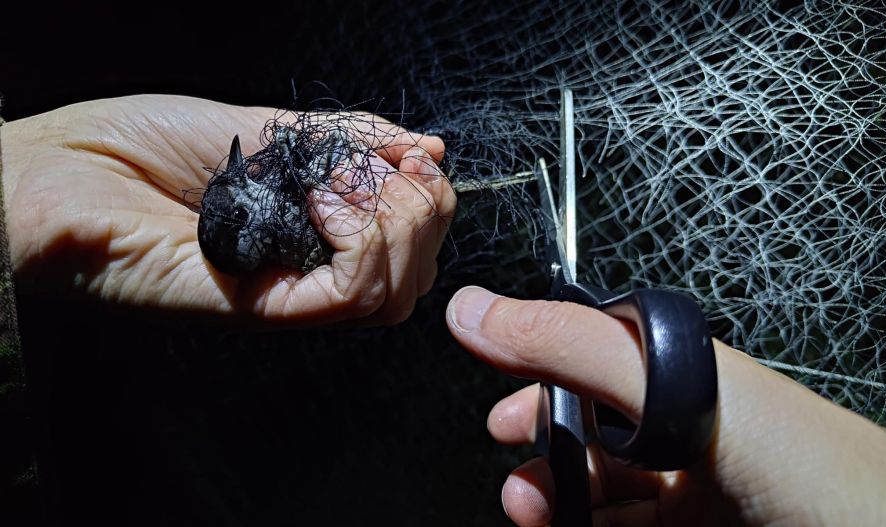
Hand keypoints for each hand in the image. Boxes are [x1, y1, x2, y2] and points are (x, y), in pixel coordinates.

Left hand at [0, 95, 454, 326]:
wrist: (54, 171)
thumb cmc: (138, 147)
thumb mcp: (267, 126)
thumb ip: (346, 142)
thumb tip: (424, 149)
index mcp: (313, 237)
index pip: (412, 246)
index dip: (429, 200)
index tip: (410, 158)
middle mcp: (305, 274)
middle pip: (414, 276)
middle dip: (424, 210)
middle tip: (386, 171)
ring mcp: (284, 295)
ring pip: (391, 293)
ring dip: (397, 225)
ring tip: (339, 185)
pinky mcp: (256, 307)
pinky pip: (346, 294)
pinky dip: (360, 238)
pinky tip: (322, 200)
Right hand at [446, 286, 885, 525]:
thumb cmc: (805, 464)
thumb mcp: (672, 385)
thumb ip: (568, 344)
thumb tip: (473, 309)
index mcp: (682, 370)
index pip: (586, 358)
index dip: (537, 382)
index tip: (503, 416)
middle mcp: (685, 426)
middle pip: (587, 433)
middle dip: (542, 456)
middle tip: (520, 484)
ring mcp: (692, 485)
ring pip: (600, 490)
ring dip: (556, 503)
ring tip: (533, 514)